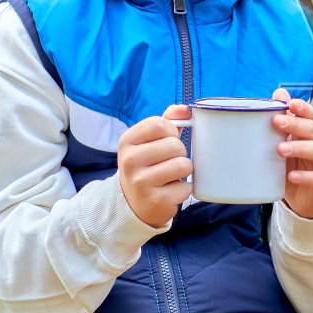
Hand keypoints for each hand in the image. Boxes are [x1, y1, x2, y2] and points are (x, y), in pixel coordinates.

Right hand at [117, 105, 192, 227]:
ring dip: (184, 171)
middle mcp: (129, 160)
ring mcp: (140, 182)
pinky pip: (185, 187)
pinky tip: (170, 192)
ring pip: (183, 165)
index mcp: (127, 141)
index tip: (166, 141)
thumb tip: (185, 109)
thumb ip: (167, 121)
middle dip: (180, 153)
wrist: (133, 203)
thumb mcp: (150, 142)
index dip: (171, 132)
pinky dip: (183, 190)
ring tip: (171, 176)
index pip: (160, 124)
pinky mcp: (155, 200)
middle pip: (175, 145)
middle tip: (169, 163)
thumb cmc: (147, 166)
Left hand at [272, 87, 312, 219]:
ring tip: (280, 150)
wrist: (306, 203)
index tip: (290, 104)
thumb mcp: (286, 147)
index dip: (303, 109)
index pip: (312, 117)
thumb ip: (283, 124)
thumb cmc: (296, 170)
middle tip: (277, 122)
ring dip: (300, 148)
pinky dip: (307, 177)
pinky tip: (292, 176)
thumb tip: (279, 93)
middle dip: (297, 125)